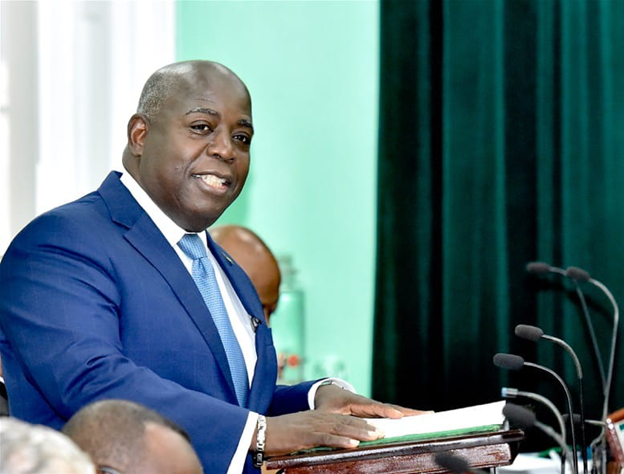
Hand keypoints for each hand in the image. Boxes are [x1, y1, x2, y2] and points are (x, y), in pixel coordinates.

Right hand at [260, 410, 384, 455]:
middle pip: (346, 421)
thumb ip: (316, 436)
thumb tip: (330, 445)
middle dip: (366, 426)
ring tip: (376, 436)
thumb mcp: (302, 433)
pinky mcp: (306, 435)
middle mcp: (318, 418)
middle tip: (384, 431)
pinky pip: (327, 437)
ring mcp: (313, 425)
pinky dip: (341, 440)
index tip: (376, 427)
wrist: (260, 431)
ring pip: (341, 428)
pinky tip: (353, 444)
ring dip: (360, 432)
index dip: (361, 423)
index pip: (344, 419)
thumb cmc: (280, 435)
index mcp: (318, 417)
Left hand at [314, 384, 428, 418]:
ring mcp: (375, 408)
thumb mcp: (324, 413)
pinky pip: (393, 415)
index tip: (398, 416)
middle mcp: (370, 404)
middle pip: (392, 408)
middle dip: (409, 412)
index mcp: (357, 402)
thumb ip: (327, 423)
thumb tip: (326, 433)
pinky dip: (406, 417)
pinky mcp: (377, 413)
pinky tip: (419, 421)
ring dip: (412, 414)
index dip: (386, 412)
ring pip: (395, 411)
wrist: (328, 393)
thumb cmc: (326, 404)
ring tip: (430, 416)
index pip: (374, 407)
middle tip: (428, 414)